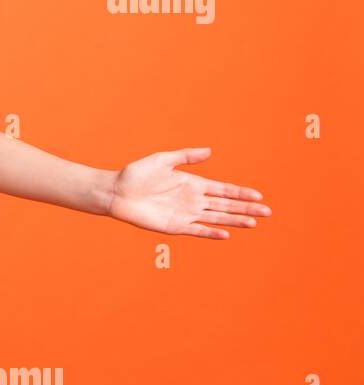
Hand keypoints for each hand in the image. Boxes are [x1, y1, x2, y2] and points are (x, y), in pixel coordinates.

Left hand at [107, 147, 270, 239]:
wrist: (116, 191)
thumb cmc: (137, 174)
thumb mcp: (163, 160)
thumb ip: (186, 156)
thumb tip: (209, 151)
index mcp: (193, 184)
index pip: (223, 189)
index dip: (241, 193)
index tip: (258, 195)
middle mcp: (192, 200)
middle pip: (225, 205)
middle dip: (246, 208)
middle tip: (268, 212)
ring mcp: (185, 214)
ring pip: (216, 218)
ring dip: (234, 220)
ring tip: (254, 223)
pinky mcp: (174, 226)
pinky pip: (197, 230)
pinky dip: (211, 232)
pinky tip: (226, 233)